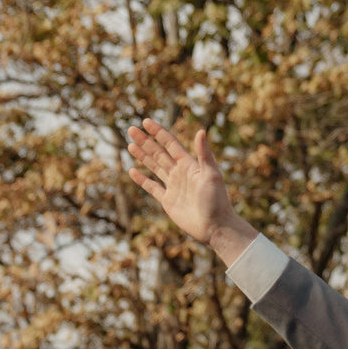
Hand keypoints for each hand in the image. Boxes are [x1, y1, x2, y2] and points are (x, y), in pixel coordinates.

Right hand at [127, 120, 256, 261]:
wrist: (215, 226)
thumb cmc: (217, 200)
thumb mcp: (212, 175)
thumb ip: (204, 154)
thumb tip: (201, 131)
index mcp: (189, 164)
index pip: (170, 144)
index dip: (158, 132)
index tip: (145, 121)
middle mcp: (180, 173)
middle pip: (158, 153)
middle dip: (145, 141)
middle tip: (131, 129)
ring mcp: (173, 187)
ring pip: (154, 167)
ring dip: (142, 156)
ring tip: (130, 145)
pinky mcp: (168, 201)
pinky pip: (152, 188)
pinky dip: (142, 180)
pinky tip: (132, 171)